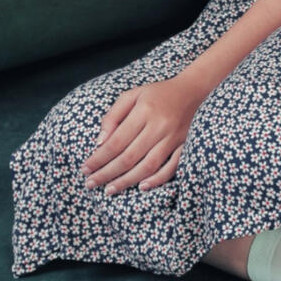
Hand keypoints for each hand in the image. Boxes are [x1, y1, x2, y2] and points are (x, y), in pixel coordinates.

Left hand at [81, 74, 206, 194]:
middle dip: (107, 173)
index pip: (116, 141)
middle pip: (129, 157)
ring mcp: (174, 138)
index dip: (99, 158)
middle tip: (91, 183)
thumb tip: (100, 142)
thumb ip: (114, 116)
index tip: (85, 169)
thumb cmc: (159, 93)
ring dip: (127, 181)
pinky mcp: (186, 145)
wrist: (194, 90)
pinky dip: (157, 179)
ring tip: (110, 190)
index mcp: (144, 111)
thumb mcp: (133, 95)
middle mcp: (159, 126)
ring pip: (147, 166)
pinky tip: (142, 187)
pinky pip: (172, 168)